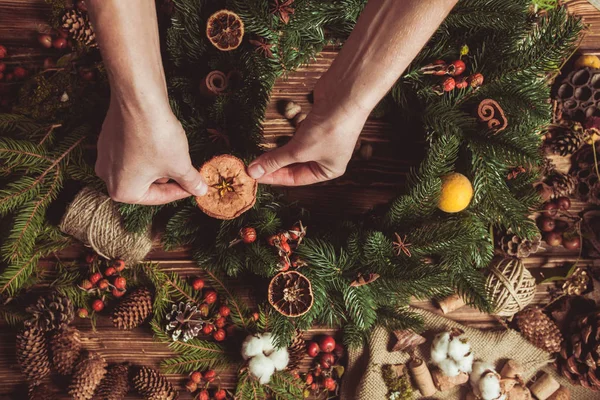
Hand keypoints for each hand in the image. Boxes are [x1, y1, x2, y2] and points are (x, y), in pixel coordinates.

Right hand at [95, 99, 207, 204]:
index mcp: (122, 191)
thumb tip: (200, 190)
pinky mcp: (108, 137)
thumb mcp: (180, 165)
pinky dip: (147, 150)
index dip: (180, 192)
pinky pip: (131, 151)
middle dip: (168, 178)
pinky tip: (162, 142)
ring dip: (159, 164)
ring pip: (139, 167)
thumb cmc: (157, 138)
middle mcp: (107, 176)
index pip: (158, 197)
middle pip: (146, 183)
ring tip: (177, 156)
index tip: (195, 187)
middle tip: (188, 173)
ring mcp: (105, 155)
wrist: (139, 99)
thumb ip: (190, 181)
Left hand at [247, 97, 368, 185]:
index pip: (295, 179)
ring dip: (277, 150)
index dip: (273, 177)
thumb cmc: (329, 129)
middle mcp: (326, 157)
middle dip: (274, 164)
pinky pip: (296, 134)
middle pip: (294, 165)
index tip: (253, 175)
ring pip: (294, 149)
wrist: (345, 95)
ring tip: (258, 153)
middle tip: (252, 165)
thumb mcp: (299, 150)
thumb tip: (254, 172)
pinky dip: (285, 136)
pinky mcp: (316, 122)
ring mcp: (322, 138)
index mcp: (328, 170)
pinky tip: (272, 137)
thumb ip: (275, 160)